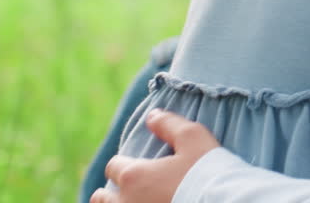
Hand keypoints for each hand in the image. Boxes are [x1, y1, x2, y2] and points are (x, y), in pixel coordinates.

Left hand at [91, 109, 221, 202]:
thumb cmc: (207, 172)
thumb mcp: (193, 138)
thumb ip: (168, 124)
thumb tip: (152, 116)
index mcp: (133, 176)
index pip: (113, 166)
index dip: (124, 163)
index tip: (140, 166)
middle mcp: (125, 202)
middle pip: (101, 197)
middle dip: (112, 191)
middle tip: (133, 190)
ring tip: (137, 201)